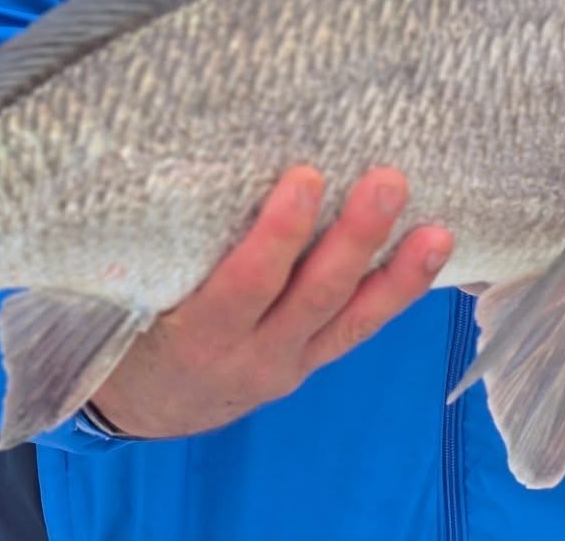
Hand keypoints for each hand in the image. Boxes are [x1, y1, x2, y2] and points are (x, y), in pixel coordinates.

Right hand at [87, 166, 452, 436]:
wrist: (149, 406)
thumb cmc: (130, 326)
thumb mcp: (129, 294)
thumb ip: (159, 244)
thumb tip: (175, 157)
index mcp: (197, 334)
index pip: (245, 284)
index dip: (279, 235)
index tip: (305, 177)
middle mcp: (250, 355)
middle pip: (313, 296)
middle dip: (355, 238)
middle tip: (387, 180)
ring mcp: (288, 362)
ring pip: (349, 318)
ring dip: (396, 271)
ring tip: (436, 228)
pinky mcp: (311, 361)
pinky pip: (358, 330)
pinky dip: (397, 292)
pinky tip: (431, 253)